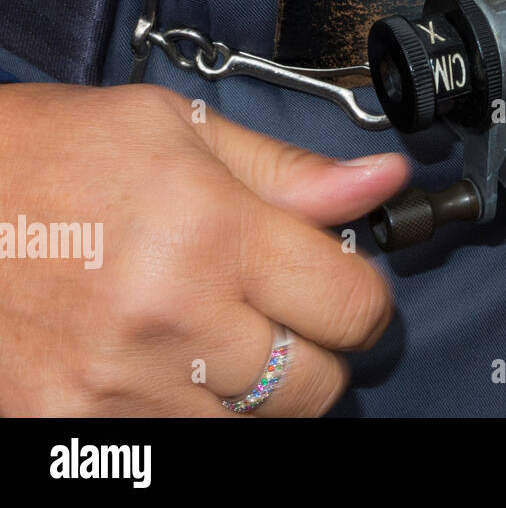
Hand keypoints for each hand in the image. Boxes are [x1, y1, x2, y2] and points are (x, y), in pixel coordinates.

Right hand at [0, 83, 407, 414]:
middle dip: (317, 349)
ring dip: (252, 390)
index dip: (364, 296)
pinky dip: (185, 416)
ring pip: (252, 429)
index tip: (345, 283)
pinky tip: (160, 363)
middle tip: (279, 312)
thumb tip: (382, 181)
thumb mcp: (178, 130)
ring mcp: (116, 387)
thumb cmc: (50, 154)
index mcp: (210, 233)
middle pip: (316, 385)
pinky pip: (173, 448)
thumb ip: (290, 171)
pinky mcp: (67, 429)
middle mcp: (170, 320)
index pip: (353, 307)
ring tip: (210, 332)